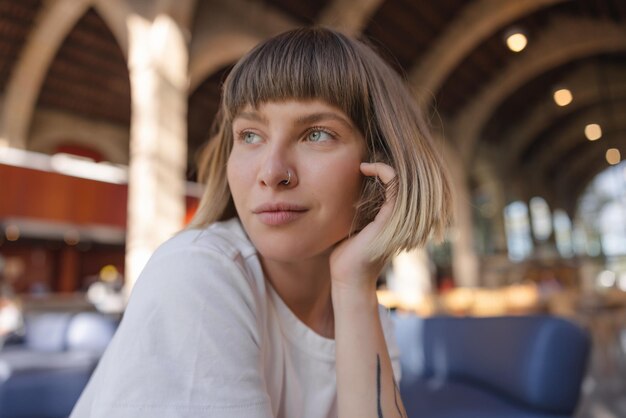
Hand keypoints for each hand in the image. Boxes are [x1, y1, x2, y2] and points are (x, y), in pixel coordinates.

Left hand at [330, 162, 396, 292]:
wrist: (348, 277)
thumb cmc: (346, 254)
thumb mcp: (354, 224)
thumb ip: (359, 208)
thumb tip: (345, 189)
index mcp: (396, 218)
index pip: (399, 185)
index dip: (384, 169)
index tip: (362, 165)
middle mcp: (403, 217)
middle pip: (405, 179)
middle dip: (385, 165)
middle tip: (362, 160)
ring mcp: (401, 216)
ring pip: (402, 178)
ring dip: (382, 166)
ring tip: (363, 164)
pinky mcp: (393, 216)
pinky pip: (395, 183)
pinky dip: (383, 170)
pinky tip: (365, 168)